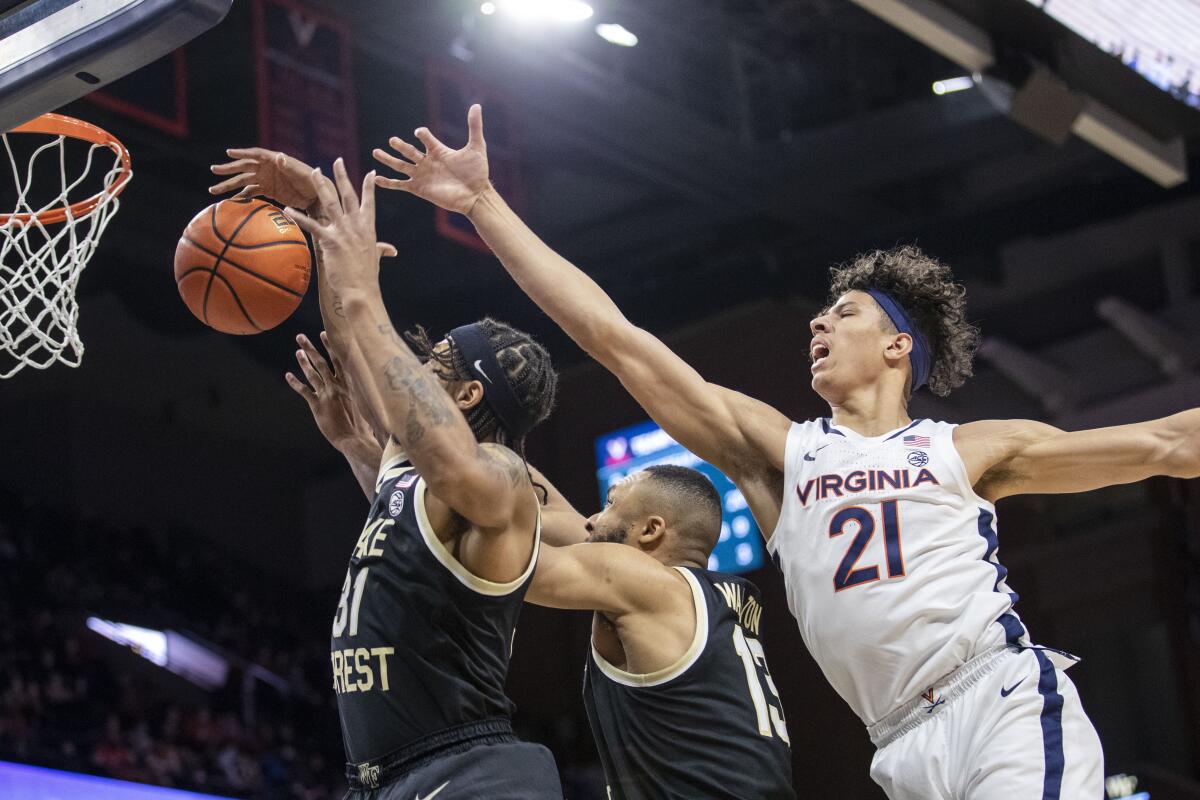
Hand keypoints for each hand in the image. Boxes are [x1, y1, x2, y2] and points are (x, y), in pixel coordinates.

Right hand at [209, 148, 319, 209]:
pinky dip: (241, 196)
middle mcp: (267, 168)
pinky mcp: (268, 191)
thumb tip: (279, 156)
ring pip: (243, 181)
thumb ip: (290, 166)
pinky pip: (251, 193)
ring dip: (229, 185)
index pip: (255, 154)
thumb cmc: (312, 181)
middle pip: (244, 167)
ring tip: (213, 190)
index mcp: (274, 160)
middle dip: (228, 169)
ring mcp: (266, 179)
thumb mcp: (302, 174)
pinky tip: (230, 201)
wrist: (318, 196)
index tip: (228, 153)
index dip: (242, 153)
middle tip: (214, 170)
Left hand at [286, 158, 381, 292]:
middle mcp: (356, 225)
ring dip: (321, 186)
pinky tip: (287, 209)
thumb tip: (391, 250)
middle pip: (348, 195)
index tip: (370, 172)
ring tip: (314, 172)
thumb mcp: (376, 258)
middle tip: (337, 161)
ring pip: (330, 203)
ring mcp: (343, 231)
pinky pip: (312, 225)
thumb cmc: (368, 276)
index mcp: (367, 227)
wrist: (362, 290)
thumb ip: (382, 249)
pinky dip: (298, 217)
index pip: (369, 202)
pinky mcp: (330, 241)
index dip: (369, 186)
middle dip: (342, 176)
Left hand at [286, 332, 374, 449]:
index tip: (324, 334)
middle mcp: (336, 386)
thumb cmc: (361, 424)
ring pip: (312, 374)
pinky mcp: (318, 406)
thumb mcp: (363, 402)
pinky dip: (295, 383)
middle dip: (310, 348)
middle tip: (300, 337)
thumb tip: (361, 383)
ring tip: (297, 351)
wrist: (354, 438)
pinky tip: (288, 375)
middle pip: (322, 363)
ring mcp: (326, 395)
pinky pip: (304, 391)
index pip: (338, 360)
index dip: (330, 346)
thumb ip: (358, 391)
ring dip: (303, 361)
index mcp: (348, 384)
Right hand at [372, 103, 489, 214]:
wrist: (476, 195)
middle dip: (400, 146)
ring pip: (400, 165)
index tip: (420, 133)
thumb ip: (474, 127)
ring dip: (388, 159)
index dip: (422, 134)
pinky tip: (376, 179)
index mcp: (438, 151)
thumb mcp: (476, 147)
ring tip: (375, 152)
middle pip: (409, 151)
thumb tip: (476, 105)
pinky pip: (400, 185)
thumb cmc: (477, 173)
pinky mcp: (419, 189)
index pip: (425, 138)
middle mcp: (428, 162)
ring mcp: (422, 175)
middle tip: (392, 140)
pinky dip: (388, 183)